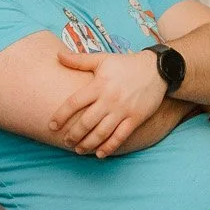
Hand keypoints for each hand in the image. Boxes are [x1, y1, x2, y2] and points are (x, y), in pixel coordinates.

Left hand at [53, 49, 167, 156]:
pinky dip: (109, 147)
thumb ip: (79, 60)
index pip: (74, 103)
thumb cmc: (126, 64)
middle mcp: (109, 99)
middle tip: (65, 141)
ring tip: (78, 150)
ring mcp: (123, 110)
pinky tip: (99, 154)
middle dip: (73, 135)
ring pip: (101, 133)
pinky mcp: (135, 118)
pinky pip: (120, 137)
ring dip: (88, 144)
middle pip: (86, 122)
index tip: (52, 126)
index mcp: (99, 85)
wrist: (157, 69)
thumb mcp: (102, 59)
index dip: (61, 115)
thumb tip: (58, 55)